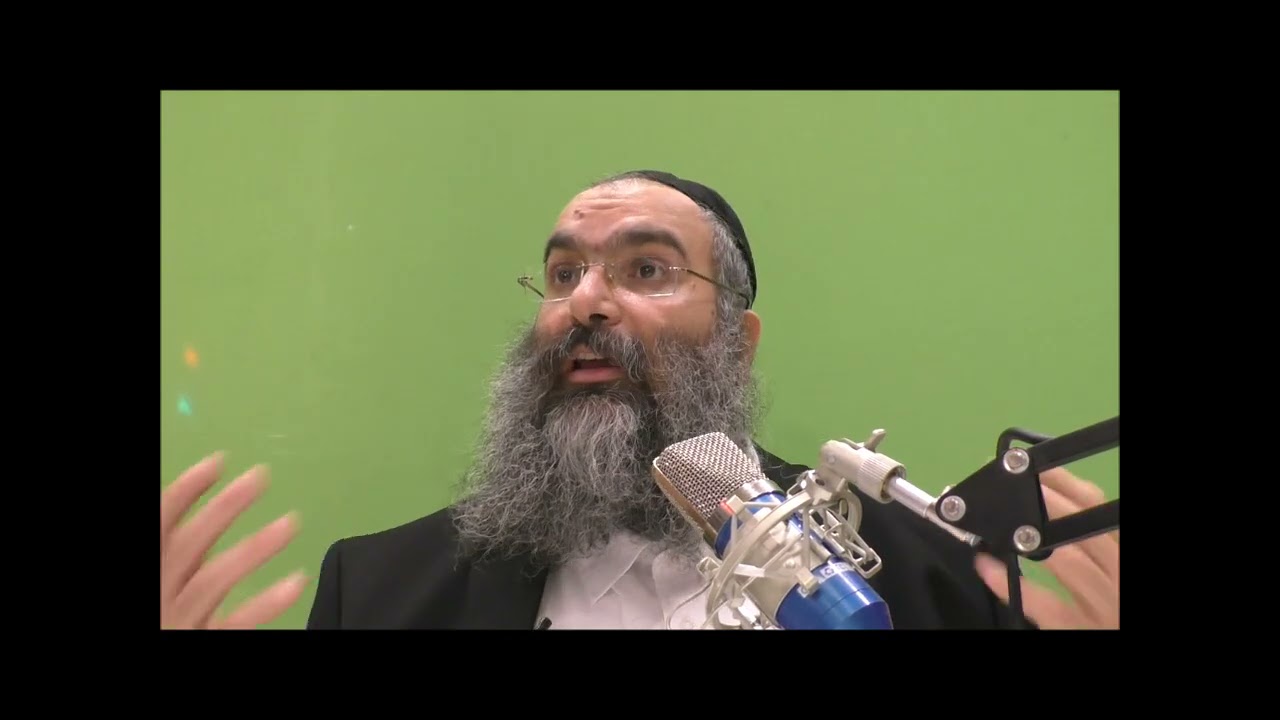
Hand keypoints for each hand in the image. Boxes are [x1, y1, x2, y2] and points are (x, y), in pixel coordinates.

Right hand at [161, 453, 305, 628]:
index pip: (162, 520)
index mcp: (149, 564)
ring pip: (214, 581)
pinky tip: (297, 582)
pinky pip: (235, 624)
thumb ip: (173, 545)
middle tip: (261, 476)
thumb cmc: (162, 608)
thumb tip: (193, 503)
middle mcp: (159, 590)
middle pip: (189, 544)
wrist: (158, 640)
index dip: (187, 490)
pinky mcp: (199, 640)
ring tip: (292, 522)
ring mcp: (179, 618)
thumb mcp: (161, 572)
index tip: (218, 461)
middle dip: (224, 508)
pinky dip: (266, 604)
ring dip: (254, 549)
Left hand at [974, 467, 1118, 628]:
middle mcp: (1117, 575)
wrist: (1113, 645)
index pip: (1096, 506)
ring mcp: (1101, 604)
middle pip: (1085, 529)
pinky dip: (1009, 583)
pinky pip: (1043, 603)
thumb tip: (1044, 505)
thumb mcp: (1107, 570)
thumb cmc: (1106, 603)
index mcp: (1119, 553)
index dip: (1064, 482)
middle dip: (1049, 502)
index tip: (1032, 465)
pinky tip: (985, 565)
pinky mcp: (1075, 629)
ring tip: (999, 518)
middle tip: (1013, 483)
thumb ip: (1087, 544)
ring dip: (1029, 536)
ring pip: (1068, 562)